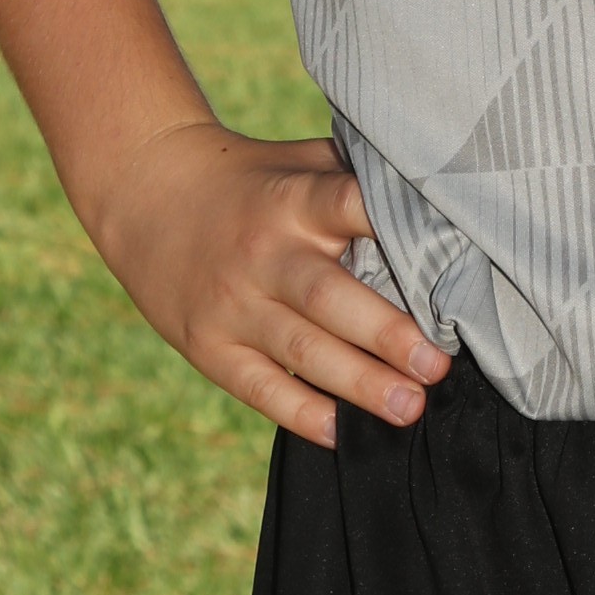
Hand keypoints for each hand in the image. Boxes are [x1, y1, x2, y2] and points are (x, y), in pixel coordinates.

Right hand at [86, 119, 452, 449]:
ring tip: (408, 408)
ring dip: (357, 383)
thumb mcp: (299, 161)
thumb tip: (443, 193)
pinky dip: (298, 412)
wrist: (147, 193)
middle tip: (438, 367)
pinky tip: (339, 433)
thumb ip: (357, 177)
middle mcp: (264, 253)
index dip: (391, 228)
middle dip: (387, 335)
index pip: (348, 207)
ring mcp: (232, 304)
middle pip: (329, 296)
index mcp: (294, 199)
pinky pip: (257, 386)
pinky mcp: (208, 345)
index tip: (448, 257)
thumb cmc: (252, 180)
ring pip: (300, 349)